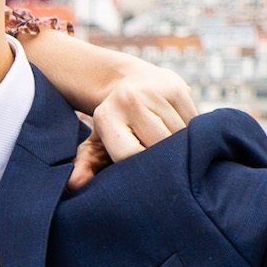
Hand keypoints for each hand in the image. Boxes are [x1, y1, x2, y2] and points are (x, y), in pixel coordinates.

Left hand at [26, 32, 197, 189]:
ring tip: (172, 149)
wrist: (127, 81)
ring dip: (180, 147)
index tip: (147, 174)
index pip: (131, 154)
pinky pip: (193, 121)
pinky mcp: (176, 86)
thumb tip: (73, 185)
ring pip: (179, 134)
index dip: (142, 167)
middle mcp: (128, 100)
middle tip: (164, 165)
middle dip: (164, 158)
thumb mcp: (96, 144)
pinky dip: (191, 133)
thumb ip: (86, 165)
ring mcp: (153, 90)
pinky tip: (182, 135)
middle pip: (159, 144)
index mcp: (105, 116)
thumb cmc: (114, 124)